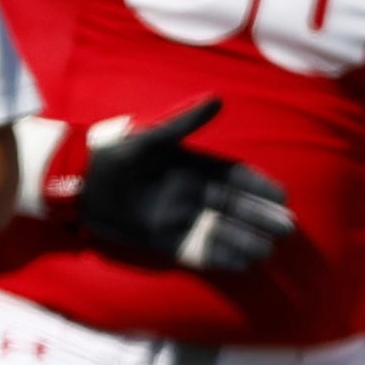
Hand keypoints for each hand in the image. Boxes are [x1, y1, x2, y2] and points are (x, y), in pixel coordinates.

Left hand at [67, 100, 297, 273]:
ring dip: (243, 240)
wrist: (76, 180)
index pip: (233, 176)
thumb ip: (183, 123)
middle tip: (287, 229)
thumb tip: (217, 100)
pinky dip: (218, 257)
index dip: (257, 186)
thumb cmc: (112, 151)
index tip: (282, 197)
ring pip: (219, 231)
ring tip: (269, 252)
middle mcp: (188, 192)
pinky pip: (196, 250)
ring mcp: (176, 216)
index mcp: (190, 165)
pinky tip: (242, 264)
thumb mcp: (148, 136)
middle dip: (259, 218)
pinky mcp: (161, 238)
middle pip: (232, 207)